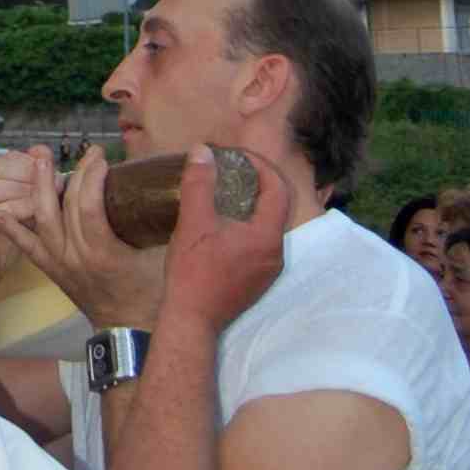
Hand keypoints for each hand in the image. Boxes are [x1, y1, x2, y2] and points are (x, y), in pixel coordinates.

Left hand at [0, 144, 168, 328]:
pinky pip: (28, 248)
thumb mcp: (170, 260)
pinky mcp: (53, 272)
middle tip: (84, 152)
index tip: (101, 156)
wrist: (130, 334)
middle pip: (65, 206)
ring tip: (39, 162)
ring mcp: (60, 264)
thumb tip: (187, 186)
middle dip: (72, 173)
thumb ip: (177, 224)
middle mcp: (76, 257)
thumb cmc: (154, 296)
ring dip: (38, 189)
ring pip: (41, 221)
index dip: (92, 175)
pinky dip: (12, 229)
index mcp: (103, 252)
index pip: (88, 204)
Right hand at [0, 147, 55, 311]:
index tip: (57, 173)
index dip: (33, 163)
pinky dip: (15, 213)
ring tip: (48, 201)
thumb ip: (30, 186)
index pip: (6, 159)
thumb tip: (45, 153)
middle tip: (58, 186)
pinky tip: (34, 217)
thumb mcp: (20, 210)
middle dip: (31, 175)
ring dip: (24, 192)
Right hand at [161, 144, 286, 334]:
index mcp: (267, 236)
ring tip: (224, 195)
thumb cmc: (193, 270)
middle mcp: (276, 254)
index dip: (262, 167)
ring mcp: (269, 271)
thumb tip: (203, 151)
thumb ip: (200, 184)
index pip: (278, 190)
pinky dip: (247, 226)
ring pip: (268, 227)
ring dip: (251, 206)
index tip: (238, 158)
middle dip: (256, 184)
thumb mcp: (193, 222)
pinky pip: (260, 244)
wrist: (192, 318)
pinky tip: (223, 226)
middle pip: (276, 208)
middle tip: (231, 171)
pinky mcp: (258, 282)